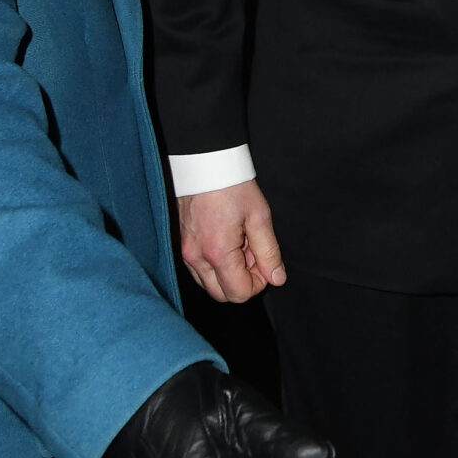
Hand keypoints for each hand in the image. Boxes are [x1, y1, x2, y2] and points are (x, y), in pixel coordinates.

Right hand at [179, 180, 285, 302]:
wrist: (204, 162)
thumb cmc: (233, 185)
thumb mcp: (259, 217)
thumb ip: (269, 252)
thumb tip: (276, 278)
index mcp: (217, 252)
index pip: (239, 293)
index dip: (257, 283)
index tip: (263, 262)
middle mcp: (196, 257)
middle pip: (221, 294)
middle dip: (241, 280)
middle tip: (252, 252)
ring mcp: (184, 251)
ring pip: (208, 284)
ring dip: (227, 272)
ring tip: (239, 243)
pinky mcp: (180, 244)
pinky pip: (198, 269)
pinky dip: (214, 263)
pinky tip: (225, 239)